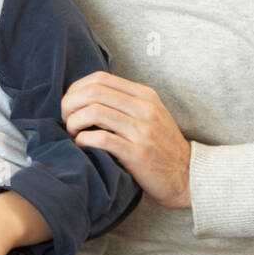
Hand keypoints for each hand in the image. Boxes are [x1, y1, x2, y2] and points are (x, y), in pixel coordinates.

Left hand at [62, 71, 191, 208]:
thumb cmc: (161, 146)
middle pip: (93, 92)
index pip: (100, 78)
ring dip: (74, 122)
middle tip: (66, 119)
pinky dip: (83, 140)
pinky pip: (101, 139)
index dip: (76, 89)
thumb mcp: (149, 115)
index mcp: (145, 95)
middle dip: (70, 104)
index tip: (70, 104)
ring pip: (94, 112)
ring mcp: (143, 131)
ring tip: (73, 133)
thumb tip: (85, 96)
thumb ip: (124, 102)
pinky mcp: (138, 154)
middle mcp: (145, 109)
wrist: (188, 176)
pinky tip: (81, 146)